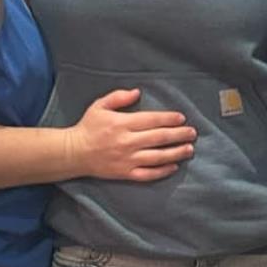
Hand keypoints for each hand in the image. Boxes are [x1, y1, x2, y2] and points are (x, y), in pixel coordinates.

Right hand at [69, 89, 195, 182]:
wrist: (74, 153)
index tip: (181, 118)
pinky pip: (148, 174)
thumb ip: (118, 97)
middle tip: (192, 133)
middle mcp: (127, 142)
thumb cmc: (88, 127)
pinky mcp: (125, 173)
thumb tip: (137, 92)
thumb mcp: (99, 106)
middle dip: (179, 135)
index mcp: (122, 123)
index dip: (169, 118)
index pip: (151, 120)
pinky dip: (162, 171)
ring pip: (157, 157)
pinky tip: (174, 166)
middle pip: (159, 138)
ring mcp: (127, 159)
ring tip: (189, 149)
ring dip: (176, 153)